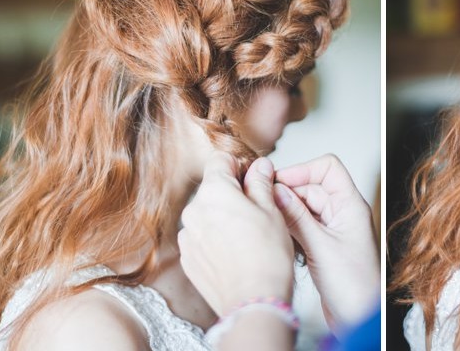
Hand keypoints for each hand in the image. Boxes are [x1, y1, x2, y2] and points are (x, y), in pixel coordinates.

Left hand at [178, 153, 293, 316]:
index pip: (220, 160)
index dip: (240, 166)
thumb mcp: (271, 209)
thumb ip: (261, 182)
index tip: (254, 180)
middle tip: (258, 212)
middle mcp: (193, 211)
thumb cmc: (267, 255)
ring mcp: (188, 237)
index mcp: (213, 192)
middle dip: (233, 195)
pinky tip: (236, 254)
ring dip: (224, 218)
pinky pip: (202, 239)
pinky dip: (216, 240)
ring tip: (248, 238)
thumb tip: (259, 166)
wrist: (253, 300)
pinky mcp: (188, 260)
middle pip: (213, 189)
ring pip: (207, 215)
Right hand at [273, 154, 378, 335]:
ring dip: (286, 211)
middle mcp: (342, 213)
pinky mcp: (322, 246)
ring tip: (269, 221)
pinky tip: (278, 237)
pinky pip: (301, 226)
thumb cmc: (355, 286)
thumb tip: (276, 190)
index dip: (302, 169)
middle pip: (310, 187)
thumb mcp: (321, 246)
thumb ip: (297, 216)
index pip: (328, 168)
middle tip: (264, 203)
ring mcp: (332, 229)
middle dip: (287, 192)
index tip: (278, 182)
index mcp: (351, 205)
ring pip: (303, 207)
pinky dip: (288, 227)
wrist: (361, 319)